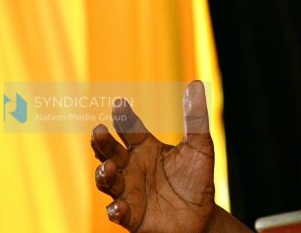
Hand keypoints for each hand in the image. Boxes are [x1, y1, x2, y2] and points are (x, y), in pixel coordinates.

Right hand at [91, 80, 215, 231]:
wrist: (202, 216)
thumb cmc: (197, 178)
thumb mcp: (200, 145)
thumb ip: (195, 117)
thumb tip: (195, 83)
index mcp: (146, 148)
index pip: (130, 129)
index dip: (124, 117)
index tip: (120, 103)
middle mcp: (132, 168)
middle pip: (111, 152)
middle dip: (102, 143)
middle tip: (98, 131)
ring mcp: (129, 192)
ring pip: (108, 182)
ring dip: (103, 174)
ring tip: (106, 166)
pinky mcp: (132, 217)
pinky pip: (119, 213)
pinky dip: (116, 210)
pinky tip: (119, 206)